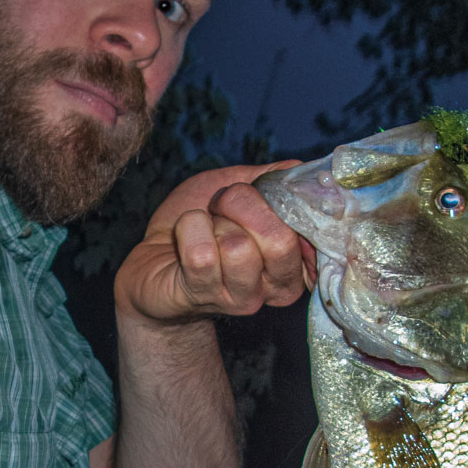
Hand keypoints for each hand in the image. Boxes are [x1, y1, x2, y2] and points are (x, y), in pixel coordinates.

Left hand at [114, 162, 315, 323]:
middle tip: (223, 205)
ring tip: (204, 229)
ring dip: (213, 223)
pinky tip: (184, 238)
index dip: (288, 202)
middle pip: (280, 239)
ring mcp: (242, 298)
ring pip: (238, 247)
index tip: (262, 192)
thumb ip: (273, 180)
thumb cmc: (200, 226)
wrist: (152, 262)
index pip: (315, 233)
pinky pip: (201, 254)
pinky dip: (188, 229)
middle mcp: (278, 287)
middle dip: (243, 206)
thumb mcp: (239, 188)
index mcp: (296, 262)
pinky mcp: (203, 298)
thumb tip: (300, 169)